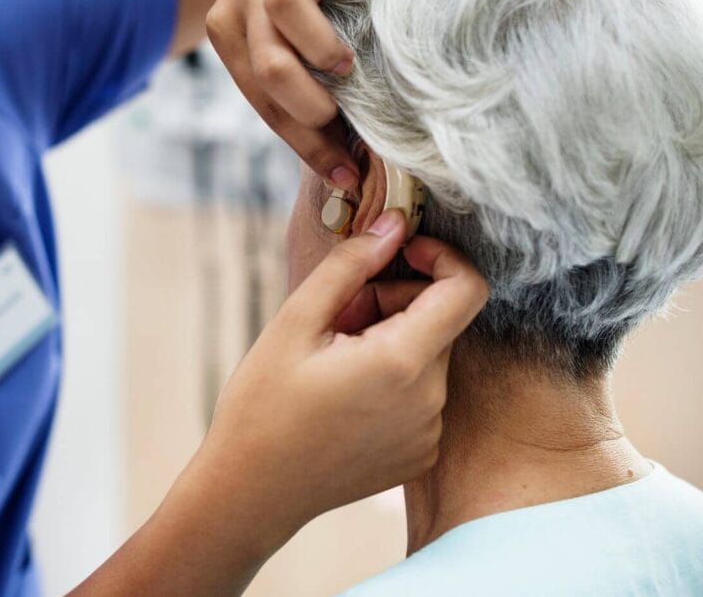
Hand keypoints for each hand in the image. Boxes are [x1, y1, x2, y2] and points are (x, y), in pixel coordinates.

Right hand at [190, 210, 489, 553]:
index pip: (467, 289)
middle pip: (440, 321)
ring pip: (428, 357)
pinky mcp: (419, 454)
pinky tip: (343, 394)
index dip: (441, 258)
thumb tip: (394, 223)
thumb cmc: (262, 406)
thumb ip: (350, 265)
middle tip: (337, 317)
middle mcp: (431, 401)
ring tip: (332, 359)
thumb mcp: (295, 322)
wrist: (251, 492)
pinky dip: (393, 378)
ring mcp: (429, 433)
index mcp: (402, 362)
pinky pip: (422, 394)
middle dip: (396, 302)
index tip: (400, 253)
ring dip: (392, 340)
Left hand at [206, 0, 366, 189]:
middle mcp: (240, 1)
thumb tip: (344, 169)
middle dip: (308, 103)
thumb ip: (301, 90)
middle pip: (268, 65)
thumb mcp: (292, 47)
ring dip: (318, 44)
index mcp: (231, 38)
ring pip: (280, 7)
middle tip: (340, 112)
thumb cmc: (304, 0)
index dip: (305, 142)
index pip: (264, 101)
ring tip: (345, 61)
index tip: (345, 171)